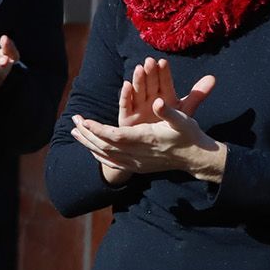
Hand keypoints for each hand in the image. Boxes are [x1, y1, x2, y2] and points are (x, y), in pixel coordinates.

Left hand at [72, 72, 222, 183]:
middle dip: (88, 133)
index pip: (116, 136)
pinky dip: (99, 156)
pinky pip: (113, 164)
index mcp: (146, 139)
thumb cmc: (189, 135)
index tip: (85, 121)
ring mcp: (137, 163)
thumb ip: (168, 112)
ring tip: (74, 133)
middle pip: (106, 145)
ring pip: (106, 156)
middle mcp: (139, 154)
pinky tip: (90, 150)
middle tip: (73, 121)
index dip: (99, 129)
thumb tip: (158, 101)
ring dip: (89, 144)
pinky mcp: (138, 168)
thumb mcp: (183, 120)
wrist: (196, 158)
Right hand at [117, 58, 211, 127]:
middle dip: (150, 73)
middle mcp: (150, 99)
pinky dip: (126, 95)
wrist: (158, 148)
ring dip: (138, 80)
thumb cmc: (170, 127)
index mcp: (164, 97)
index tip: (163, 62)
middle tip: (150, 62)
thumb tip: (213, 78)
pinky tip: (127, 85)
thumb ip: (197, 96)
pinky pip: (126, 105)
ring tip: (139, 69)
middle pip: (150, 84)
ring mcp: (138, 107)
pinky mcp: (127, 117)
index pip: (164, 82)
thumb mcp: (185, 111)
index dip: (164, 73)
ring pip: (138, 91)